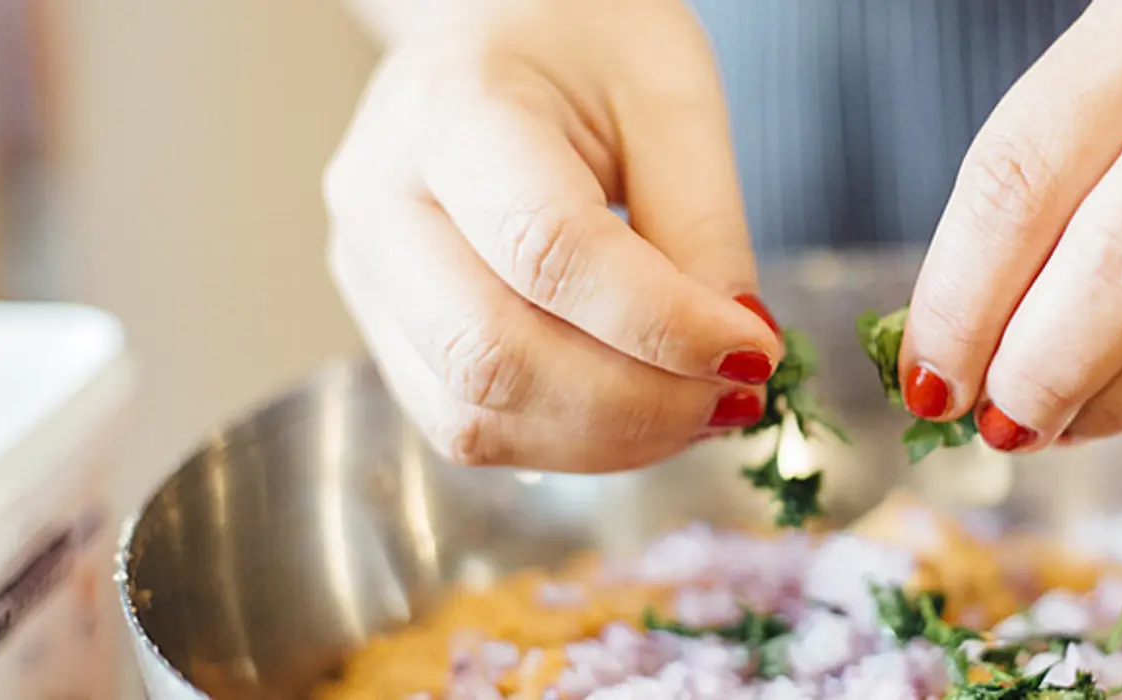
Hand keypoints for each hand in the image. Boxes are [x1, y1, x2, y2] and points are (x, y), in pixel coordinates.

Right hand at [325, 0, 777, 470]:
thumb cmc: (588, 47)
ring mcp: (366, 273)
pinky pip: (469, 424)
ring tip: (699, 406)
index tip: (754, 351)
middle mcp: (378, 198)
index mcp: (448, 108)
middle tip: (737, 396)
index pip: (548, 250)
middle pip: (491, 353)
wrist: (499, 33)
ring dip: (607, 438)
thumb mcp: (672, 100)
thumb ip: (704, 227)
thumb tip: (736, 357)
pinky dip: (570, 441)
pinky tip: (643, 410)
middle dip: (636, 402)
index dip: (661, 323)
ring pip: (472, 413)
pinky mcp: (386, 330)